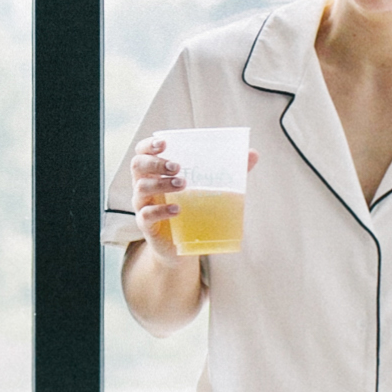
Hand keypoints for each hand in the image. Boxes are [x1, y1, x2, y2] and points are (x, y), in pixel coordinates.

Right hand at [127, 136, 257, 255]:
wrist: (181, 247)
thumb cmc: (192, 210)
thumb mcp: (208, 189)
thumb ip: (228, 171)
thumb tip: (253, 154)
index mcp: (155, 172)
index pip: (142, 152)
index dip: (149, 145)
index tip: (165, 144)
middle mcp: (144, 186)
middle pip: (138, 166)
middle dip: (155, 163)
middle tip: (177, 167)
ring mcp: (143, 205)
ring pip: (142, 188)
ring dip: (162, 183)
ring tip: (183, 185)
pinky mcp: (146, 226)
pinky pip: (146, 215)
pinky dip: (160, 210)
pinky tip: (177, 210)